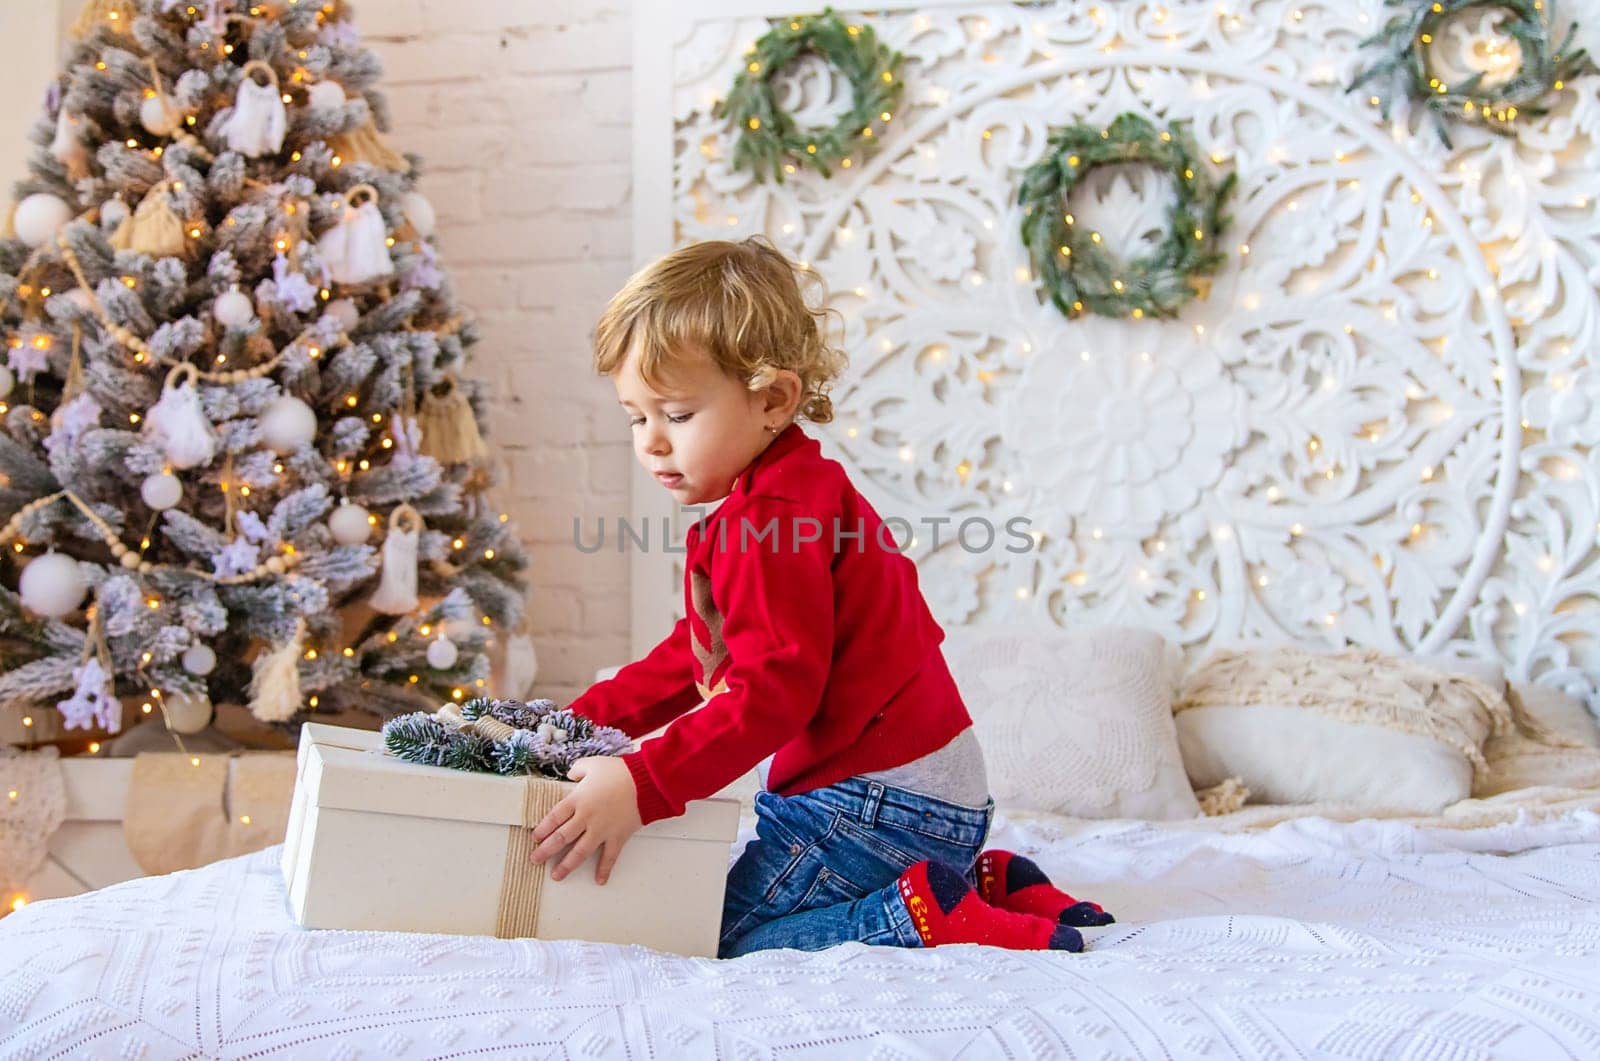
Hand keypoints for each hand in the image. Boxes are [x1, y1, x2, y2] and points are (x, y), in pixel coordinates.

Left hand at [528, 756, 642, 884]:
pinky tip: (599, 880)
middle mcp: (586, 817)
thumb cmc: (620, 771)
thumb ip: (577, 769)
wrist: (646, 782)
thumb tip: (571, 775)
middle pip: (562, 838)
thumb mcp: (593, 763)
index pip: (554, 817)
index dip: (543, 829)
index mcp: (578, 799)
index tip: (535, 838)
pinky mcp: (617, 837)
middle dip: (546, 851)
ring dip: (567, 865)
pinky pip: (609, 857)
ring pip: (580, 852)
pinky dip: (605, 869)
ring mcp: (602, 830)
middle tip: (535, 860)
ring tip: (557, 876)